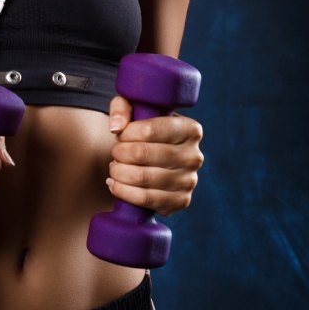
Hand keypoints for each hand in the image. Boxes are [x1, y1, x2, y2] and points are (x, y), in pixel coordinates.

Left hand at [106, 95, 203, 216]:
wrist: (157, 161)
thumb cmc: (145, 131)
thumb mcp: (136, 109)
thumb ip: (122, 108)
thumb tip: (116, 128)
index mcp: (190, 129)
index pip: (150, 129)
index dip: (127, 134)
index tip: (119, 136)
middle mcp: (194, 155)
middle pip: (143, 154)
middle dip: (120, 153)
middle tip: (115, 153)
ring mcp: (189, 180)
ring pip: (143, 178)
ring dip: (118, 173)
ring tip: (114, 168)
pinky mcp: (181, 201)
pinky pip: (146, 199)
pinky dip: (124, 192)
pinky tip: (115, 185)